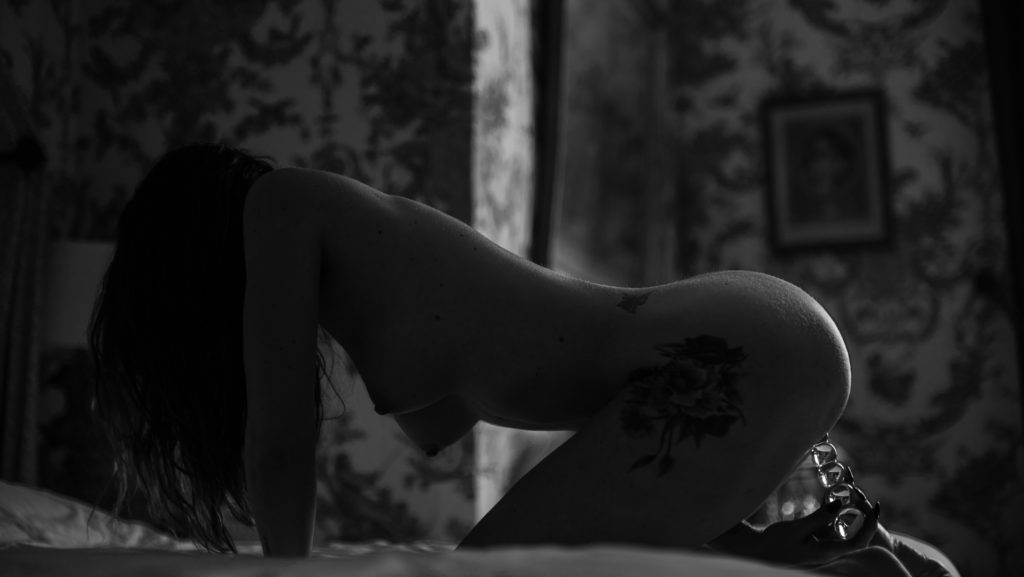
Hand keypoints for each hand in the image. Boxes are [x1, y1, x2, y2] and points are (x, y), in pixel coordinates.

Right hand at [714, 500, 881, 567]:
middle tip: (862, 495)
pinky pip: (827, 528)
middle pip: (852, 536)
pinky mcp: (811, 542)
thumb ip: (819, 518)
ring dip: (844, 512)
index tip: (873, 506)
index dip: (869, 526)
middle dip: (860, 516)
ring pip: (839, 530)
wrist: (753, 551)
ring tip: (846, 488)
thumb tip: (840, 505)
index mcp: (825, 553)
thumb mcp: (795, 529)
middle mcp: (826, 552)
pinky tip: (829, 497)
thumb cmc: (772, 543)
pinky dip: (830, 514)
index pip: (857, 543)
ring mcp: (819, 547)